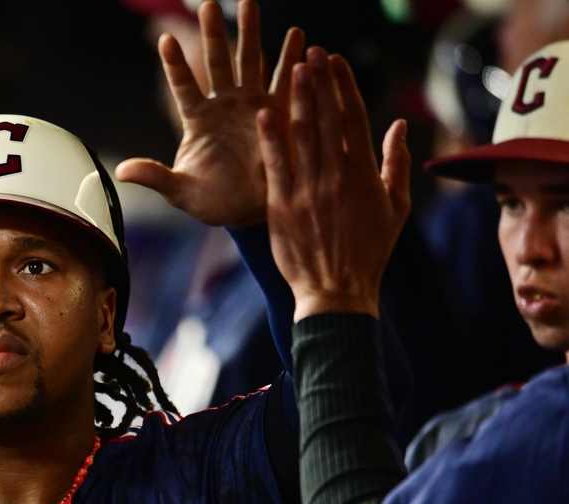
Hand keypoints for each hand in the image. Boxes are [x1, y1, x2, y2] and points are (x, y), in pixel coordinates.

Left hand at [116, 0, 303, 227]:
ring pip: (250, 62)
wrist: (249, 211)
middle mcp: (223, 105)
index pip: (183, 86)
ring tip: (249, 2)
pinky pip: (284, 83)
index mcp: (198, 119)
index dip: (175, 64)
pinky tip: (297, 37)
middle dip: (213, 33)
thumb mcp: (181, 192)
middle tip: (208, 4)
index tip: (165, 38)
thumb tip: (121, 172)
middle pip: (217, 62)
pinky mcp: (278, 113)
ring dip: (251, 33)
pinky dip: (291, 61)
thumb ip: (155, 177)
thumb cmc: (212, 201)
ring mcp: (251, 105)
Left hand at [257, 48, 410, 320]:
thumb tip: (398, 126)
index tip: (334, 61)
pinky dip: (270, 139)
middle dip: (318, 83)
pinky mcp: (283, 206)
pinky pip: (276, 165)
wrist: (337, 292)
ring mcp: (308, 190)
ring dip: (296, 100)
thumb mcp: (396, 208)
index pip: (353, 118)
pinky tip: (264, 112)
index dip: (343, 86)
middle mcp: (337, 176)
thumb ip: (395, 164)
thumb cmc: (369, 252)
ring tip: (291, 70)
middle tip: (310, 53)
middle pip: (326, 119)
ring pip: (302, 136)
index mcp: (365, 174)